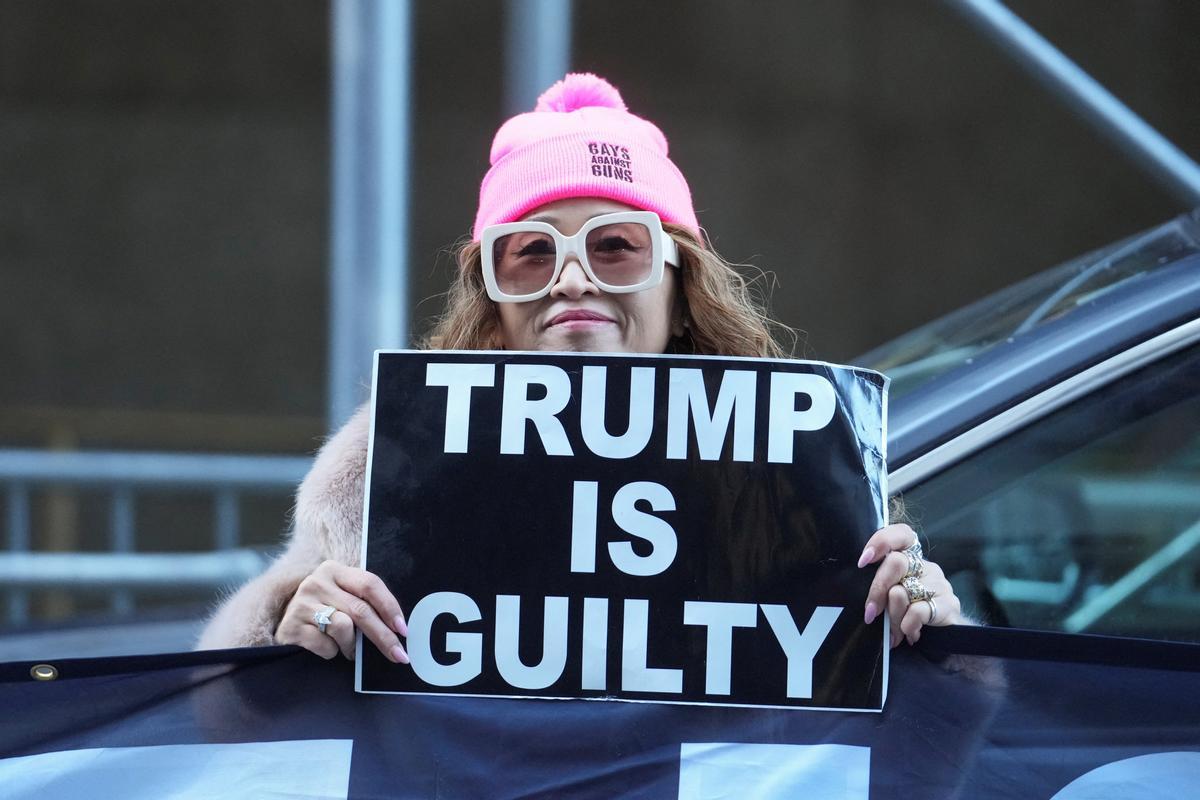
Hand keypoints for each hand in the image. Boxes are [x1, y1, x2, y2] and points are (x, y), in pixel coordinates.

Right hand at [275, 560, 409, 663]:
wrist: (286, 625)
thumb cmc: (324, 611)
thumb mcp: (343, 598)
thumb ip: (365, 603)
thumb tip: (398, 628)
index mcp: (334, 570)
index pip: (370, 584)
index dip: (390, 607)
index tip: (403, 629)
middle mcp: (316, 582)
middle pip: (361, 610)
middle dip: (384, 636)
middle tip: (399, 655)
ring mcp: (301, 603)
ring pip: (344, 628)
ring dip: (352, 646)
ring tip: (347, 648)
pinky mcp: (291, 626)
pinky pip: (326, 646)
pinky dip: (332, 653)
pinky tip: (326, 647)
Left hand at [857, 524, 961, 647]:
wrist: (944, 640)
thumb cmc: (910, 616)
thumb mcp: (890, 600)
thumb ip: (881, 590)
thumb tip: (867, 601)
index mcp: (911, 560)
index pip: (902, 534)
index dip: (882, 541)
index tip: (863, 561)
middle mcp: (926, 567)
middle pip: (896, 563)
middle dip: (878, 589)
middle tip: (870, 612)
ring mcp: (939, 584)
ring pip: (902, 592)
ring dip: (893, 616)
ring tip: (894, 632)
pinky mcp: (949, 604)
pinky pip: (917, 611)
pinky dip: (907, 625)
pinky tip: (910, 633)